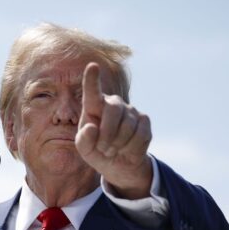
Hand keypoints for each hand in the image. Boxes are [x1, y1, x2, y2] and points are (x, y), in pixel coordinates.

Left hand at [75, 62, 152, 198]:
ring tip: (112, 150)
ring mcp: (131, 110)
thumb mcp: (85, 149)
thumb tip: (92, 128)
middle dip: (107, 135)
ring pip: (127, 126)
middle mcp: (113, 103)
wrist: (118, 163)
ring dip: (118, 144)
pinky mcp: (144, 120)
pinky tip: (126, 149)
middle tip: (103, 149)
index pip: (93, 91)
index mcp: (94, 106)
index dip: (92, 79)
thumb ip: (84, 140)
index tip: (92, 66)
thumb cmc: (96, 150)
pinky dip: (130, 148)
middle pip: (113, 111)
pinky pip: (139, 134)